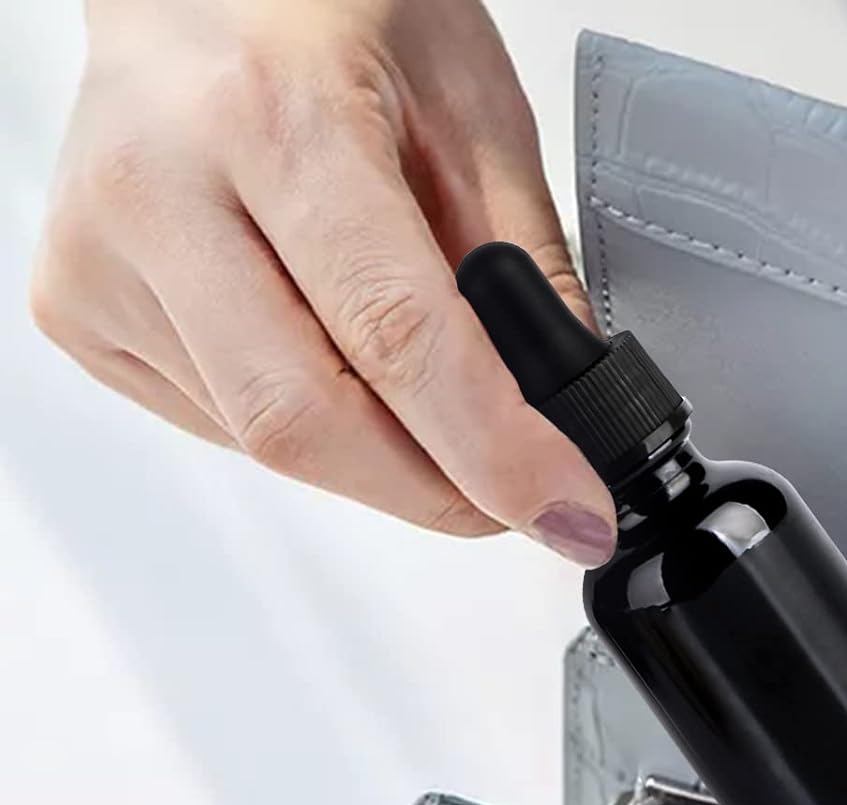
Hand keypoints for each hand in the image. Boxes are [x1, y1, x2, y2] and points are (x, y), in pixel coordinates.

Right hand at [30, 0, 615, 562]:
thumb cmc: (328, 8)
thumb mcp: (470, 107)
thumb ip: (527, 265)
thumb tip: (567, 413)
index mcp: (270, 116)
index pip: (395, 339)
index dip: (495, 452)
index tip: (568, 510)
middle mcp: (159, 188)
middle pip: (306, 423)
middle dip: (437, 490)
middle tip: (516, 496)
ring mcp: (98, 258)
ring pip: (264, 438)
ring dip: (380, 459)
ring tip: (421, 392)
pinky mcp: (76, 311)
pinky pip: (222, 424)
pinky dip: (309, 424)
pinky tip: (327, 353)